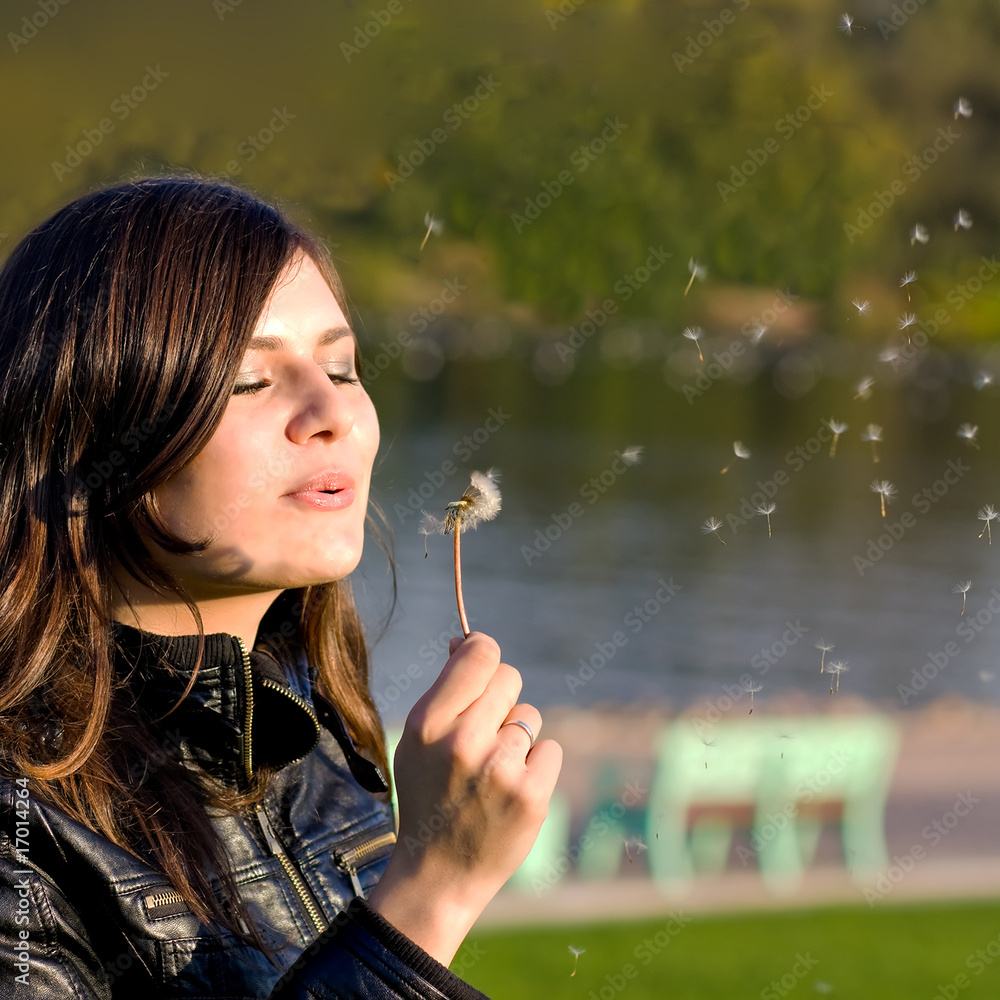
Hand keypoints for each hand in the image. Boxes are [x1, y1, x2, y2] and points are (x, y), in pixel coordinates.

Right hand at [366, 632, 561, 965]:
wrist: (436, 875)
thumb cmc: (427, 796)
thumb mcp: (416, 741)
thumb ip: (444, 690)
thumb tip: (467, 641)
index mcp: (428, 723)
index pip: (479, 654)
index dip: (484, 650)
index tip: (482, 659)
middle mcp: (463, 741)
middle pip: (509, 679)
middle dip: (502, 699)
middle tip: (484, 732)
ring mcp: (500, 769)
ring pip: (529, 716)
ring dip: (517, 738)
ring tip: (491, 773)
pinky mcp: (531, 795)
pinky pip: (550, 749)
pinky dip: (536, 767)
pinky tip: (511, 791)